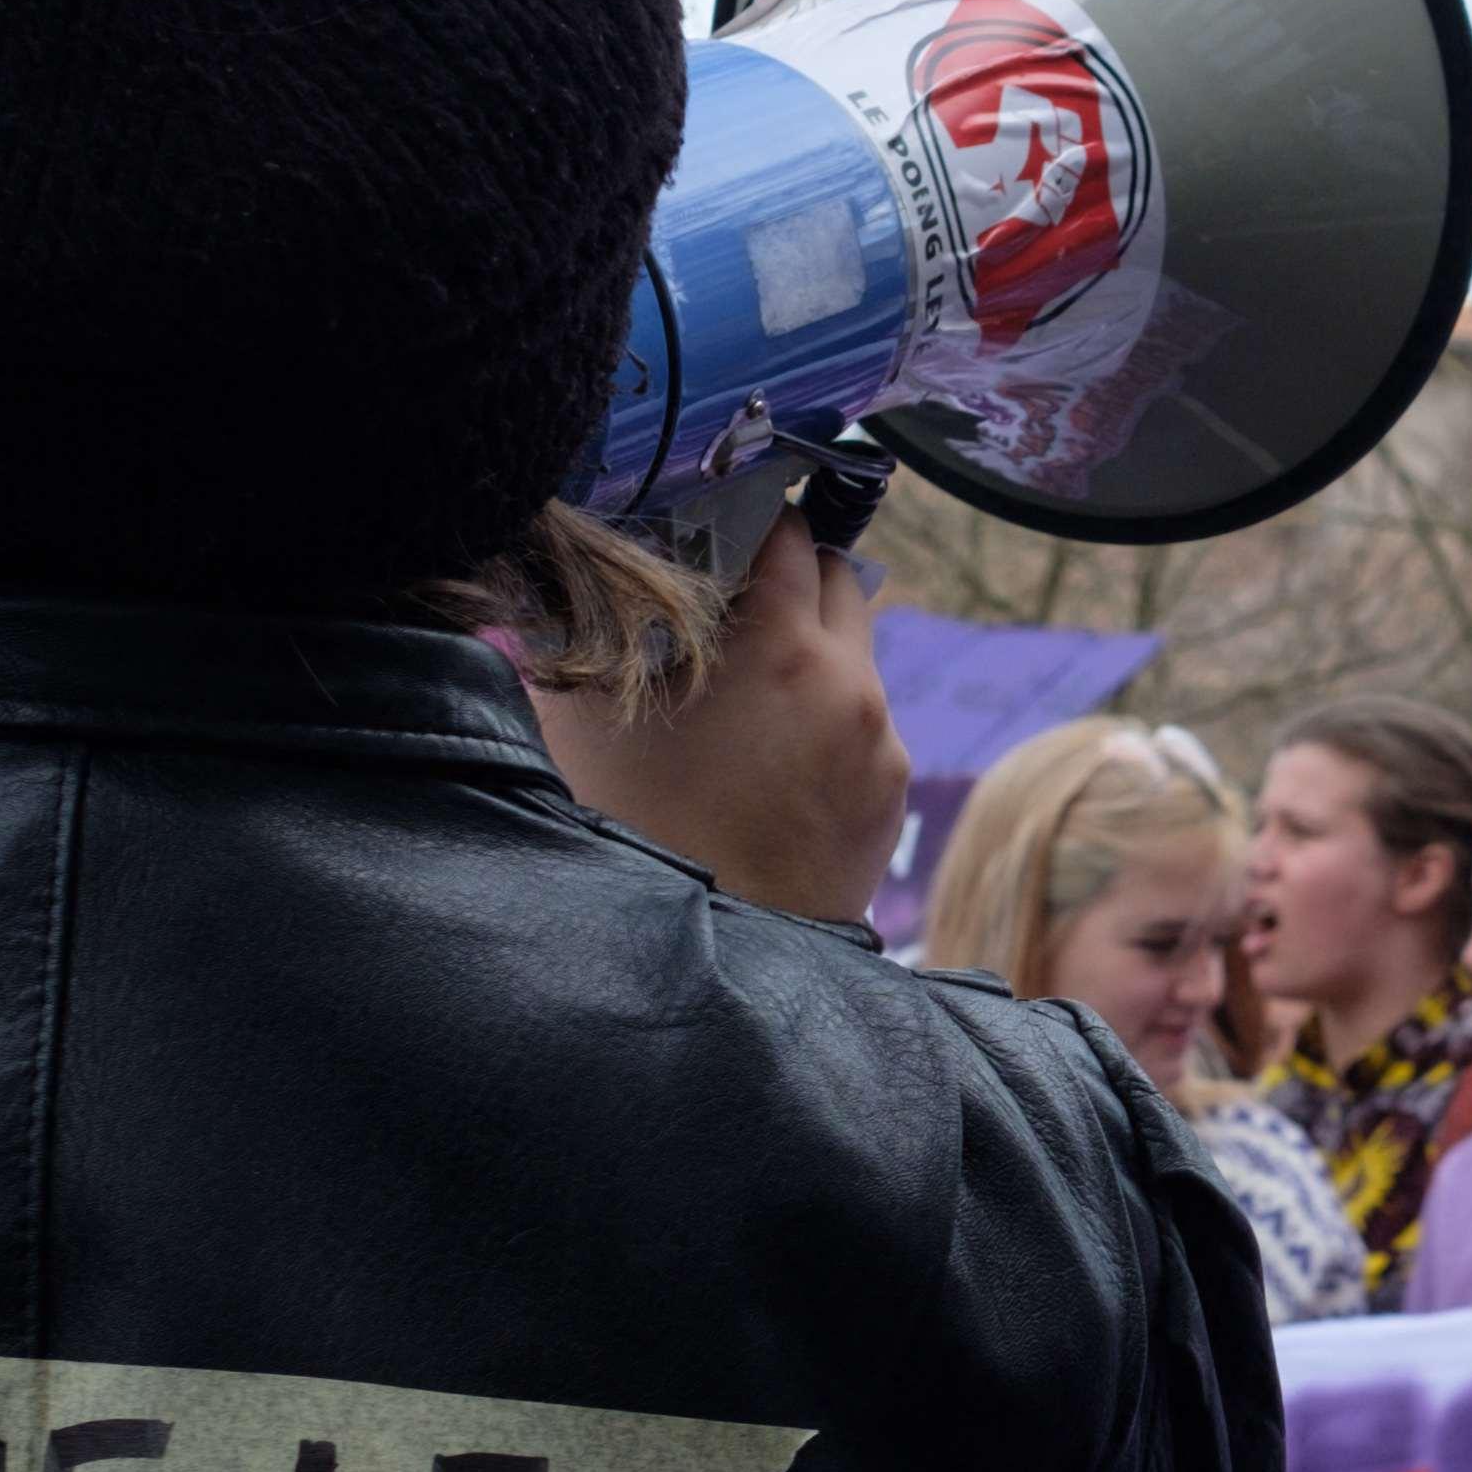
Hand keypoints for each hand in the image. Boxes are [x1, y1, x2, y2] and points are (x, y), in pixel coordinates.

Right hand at [524, 537, 911, 921]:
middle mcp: (849, 681)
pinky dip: (827, 720)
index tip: (723, 526)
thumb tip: (587, 582)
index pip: (788, 531)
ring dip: (814, 652)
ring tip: (752, 688)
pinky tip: (774, 756)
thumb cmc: (626, 829)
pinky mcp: (890, 792)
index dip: (751, 519)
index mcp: (781, 643)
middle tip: (740, 596)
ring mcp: (880, 740)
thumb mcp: (582, 713)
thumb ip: (596, 632)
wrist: (705, 952)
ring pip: (857, 656)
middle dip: (795, 577)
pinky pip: (865, 724)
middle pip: (841, 579)